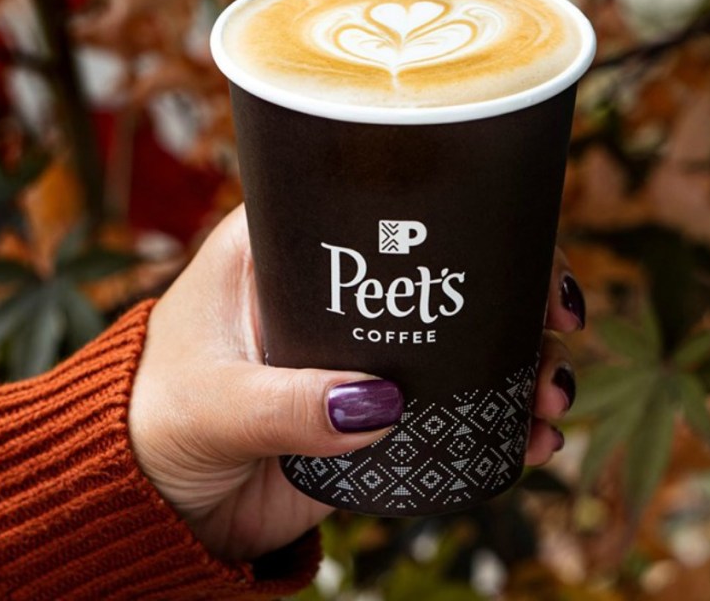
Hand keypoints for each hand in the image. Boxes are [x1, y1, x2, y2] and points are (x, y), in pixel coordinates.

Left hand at [129, 205, 583, 560]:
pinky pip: (449, 410)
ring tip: (551, 395)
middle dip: (512, 293)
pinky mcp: (374, 416)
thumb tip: (379, 404)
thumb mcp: (212, 402)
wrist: (153, 504)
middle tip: (557, 321)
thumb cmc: (152, 420)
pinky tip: (532, 439)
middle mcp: (334, 292)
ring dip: (519, 360)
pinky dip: (496, 421)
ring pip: (460, 339)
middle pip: (443, 269)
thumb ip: (284, 404)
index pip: (380, 205)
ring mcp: (360, 355)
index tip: (520, 243)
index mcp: (284, 249)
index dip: (460, 214)